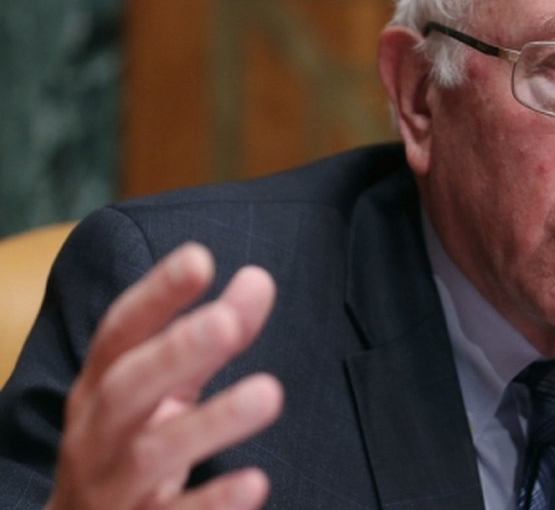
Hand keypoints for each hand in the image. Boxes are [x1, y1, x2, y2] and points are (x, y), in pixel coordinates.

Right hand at [45, 243, 284, 509]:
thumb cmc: (129, 445)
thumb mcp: (165, 389)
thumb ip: (211, 338)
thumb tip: (258, 278)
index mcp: (99, 388)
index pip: (120, 333)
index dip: (156, 295)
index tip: (200, 257)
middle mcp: (96, 434)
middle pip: (126, 388)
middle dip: (174, 352)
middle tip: (227, 322)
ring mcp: (112, 487)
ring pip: (151, 454)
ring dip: (211, 422)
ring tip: (270, 393)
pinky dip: (212, 504)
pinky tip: (256, 483)